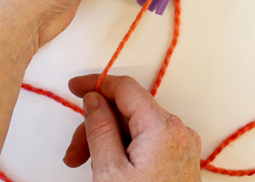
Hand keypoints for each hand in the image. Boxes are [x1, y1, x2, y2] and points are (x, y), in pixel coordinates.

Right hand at [64, 75, 201, 181]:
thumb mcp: (109, 170)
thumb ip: (99, 129)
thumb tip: (93, 100)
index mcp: (163, 127)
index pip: (126, 88)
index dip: (96, 83)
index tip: (74, 86)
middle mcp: (178, 131)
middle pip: (128, 110)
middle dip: (96, 125)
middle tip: (73, 152)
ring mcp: (181, 145)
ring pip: (135, 126)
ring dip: (107, 140)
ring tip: (85, 165)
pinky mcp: (179, 158)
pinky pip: (147, 140)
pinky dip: (124, 148)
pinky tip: (107, 165)